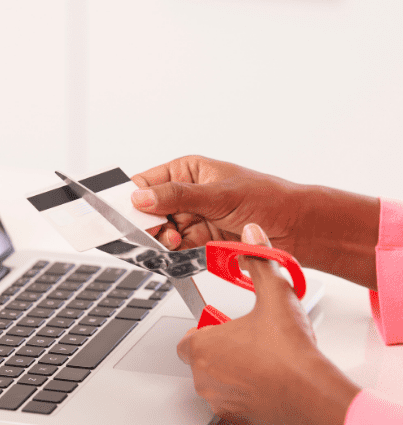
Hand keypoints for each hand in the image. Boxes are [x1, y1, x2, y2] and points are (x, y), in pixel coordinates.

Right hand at [131, 155, 304, 253]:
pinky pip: (175, 249)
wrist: (297, 228)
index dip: (133, 197)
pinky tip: (179, 249)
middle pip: (149, 211)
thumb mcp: (218, 194)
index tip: (128, 213)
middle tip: (154, 230)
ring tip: (174, 239)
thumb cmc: (267, 198)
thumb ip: (177, 196)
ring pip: (160, 232)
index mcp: (187, 171)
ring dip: (162, 239)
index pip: (147, 183)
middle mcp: (186, 194)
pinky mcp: (198, 241)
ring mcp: (191, 219)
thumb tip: (141, 197)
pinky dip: (173, 253)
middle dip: (148, 223)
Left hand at [177, 223, 360, 424]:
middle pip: (203, 362)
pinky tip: (272, 387)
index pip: (187, 340)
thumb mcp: (275, 294)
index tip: (223, 327)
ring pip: (220, 386)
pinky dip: (250, 399)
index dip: (204, 332)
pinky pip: (238, 408)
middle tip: (249, 342)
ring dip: (235, 375)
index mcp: (202, 348)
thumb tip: (251, 236)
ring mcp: (221, 404)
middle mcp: (205, 379)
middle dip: (222, 352)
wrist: (312, 395)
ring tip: (263, 362)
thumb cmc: (289, 350)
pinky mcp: (241, 423)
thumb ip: (259, 261)